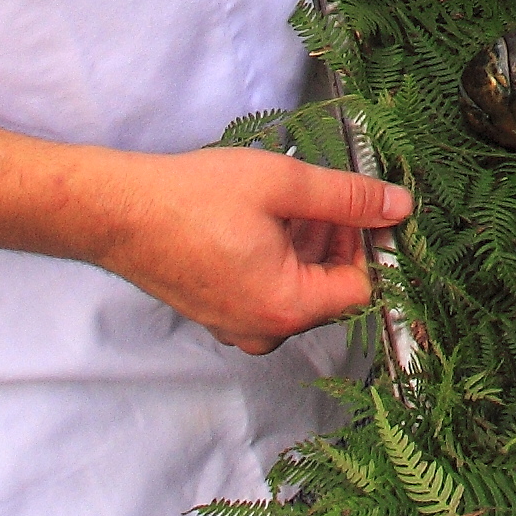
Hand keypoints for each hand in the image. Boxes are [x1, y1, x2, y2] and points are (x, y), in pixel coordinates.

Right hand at [84, 147, 416, 355]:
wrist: (117, 212)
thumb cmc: (192, 198)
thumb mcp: (284, 184)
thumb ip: (348, 198)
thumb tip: (398, 206)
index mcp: (287, 308)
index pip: (362, 286)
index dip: (370, 242)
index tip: (362, 205)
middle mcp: (264, 331)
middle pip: (330, 288)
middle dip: (335, 239)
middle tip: (319, 192)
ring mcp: (237, 327)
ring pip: (299, 287)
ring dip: (305, 243)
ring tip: (284, 199)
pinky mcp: (219, 314)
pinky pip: (268, 290)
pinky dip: (275, 255)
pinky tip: (259, 218)